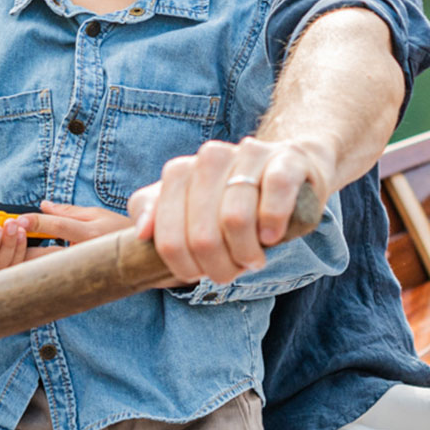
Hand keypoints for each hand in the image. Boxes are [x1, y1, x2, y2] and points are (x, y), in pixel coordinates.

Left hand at [0, 202, 134, 284]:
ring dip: (24, 264)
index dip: (34, 222)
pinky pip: (53, 278)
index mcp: (89, 233)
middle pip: (45, 254)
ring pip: (46, 271)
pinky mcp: (79, 280)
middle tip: (0, 244)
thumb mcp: (96, 214)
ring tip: (4, 260)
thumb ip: (67, 211)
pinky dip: (37, 275)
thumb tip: (43, 206)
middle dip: (20, 249)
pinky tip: (22, 273)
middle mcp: (84, 254)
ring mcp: (82, 270)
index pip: (56, 226)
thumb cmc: (121, 231)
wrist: (144, 257)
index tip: (16, 219)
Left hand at [129, 136, 328, 284]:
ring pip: (236, 217)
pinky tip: (271, 236)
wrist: (287, 166)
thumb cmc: (230, 197)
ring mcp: (250, 155)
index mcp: (181, 171)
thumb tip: (142, 232)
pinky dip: (272, 221)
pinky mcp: (287, 159)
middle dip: (218, 266)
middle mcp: (211, 157)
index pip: (167, 236)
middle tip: (232, 270)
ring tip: (253, 258)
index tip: (199, 273)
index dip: (183, 266)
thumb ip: (154, 213)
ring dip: (246, 253)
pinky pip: (275, 190)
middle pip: (202, 235)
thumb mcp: (186, 206)